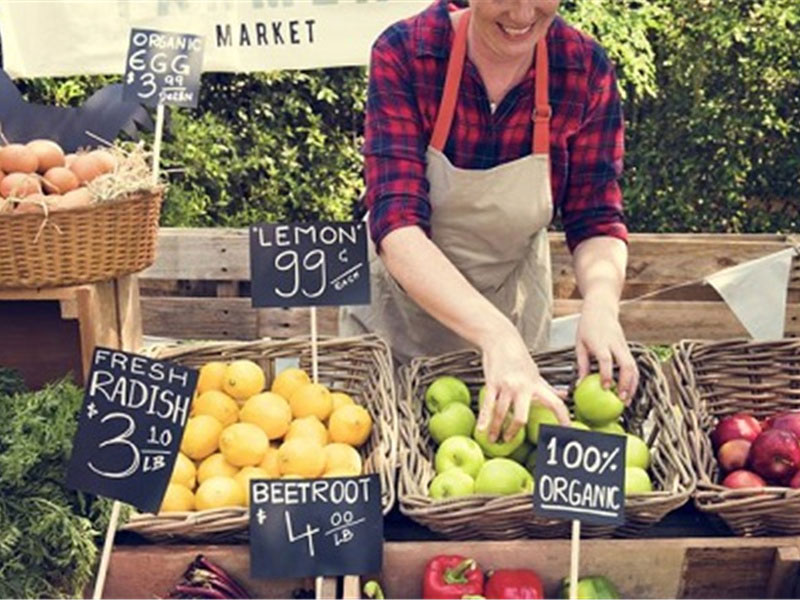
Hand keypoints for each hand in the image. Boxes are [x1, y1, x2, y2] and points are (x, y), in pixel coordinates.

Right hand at [476, 324, 569, 442]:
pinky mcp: (492, 383)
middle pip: (521, 416)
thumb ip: (548, 386)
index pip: (555, 403)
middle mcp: (522, 386)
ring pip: (502, 413)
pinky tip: (482, 429)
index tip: (566, 431)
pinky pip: (488, 405)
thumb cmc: (518, 356)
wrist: (501, 339)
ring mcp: (506, 385)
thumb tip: (564, 394)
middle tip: (511, 440)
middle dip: (514, 431)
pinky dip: (484, 419)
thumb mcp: (536, 372)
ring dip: (497, 429)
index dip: (562, 418)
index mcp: (536, 385)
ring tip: (494, 439)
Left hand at [575, 300, 638, 402]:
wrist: (601, 308)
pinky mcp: (628, 348)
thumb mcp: (580, 343)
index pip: (606, 359)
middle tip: (621, 399)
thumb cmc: (588, 326)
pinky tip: (629, 391)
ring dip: (632, 384)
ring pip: (633, 366)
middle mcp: (615, 344)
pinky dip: (633, 379)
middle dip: (625, 383)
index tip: (605, 388)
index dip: (606, 374)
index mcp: (600, 342)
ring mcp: (623, 346)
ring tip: (627, 400)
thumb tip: (579, 384)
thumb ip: (582, 364)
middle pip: (625, 364)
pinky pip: (634, 365)